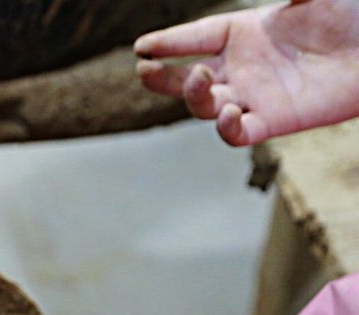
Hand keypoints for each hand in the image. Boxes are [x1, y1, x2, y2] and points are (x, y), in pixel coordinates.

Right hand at [136, 0, 358, 145]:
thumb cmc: (349, 15)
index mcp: (243, 32)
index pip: (195, 38)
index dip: (167, 43)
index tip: (141, 47)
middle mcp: (241, 67)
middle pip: (186, 78)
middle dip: (161, 77)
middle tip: (144, 70)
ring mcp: (253, 96)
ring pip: (204, 106)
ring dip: (194, 97)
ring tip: (202, 79)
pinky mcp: (272, 122)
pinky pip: (237, 134)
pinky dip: (226, 129)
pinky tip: (226, 113)